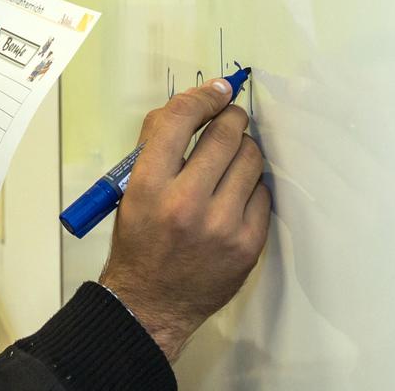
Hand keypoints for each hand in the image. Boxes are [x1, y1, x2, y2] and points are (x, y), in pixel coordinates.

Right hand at [97, 79, 270, 362]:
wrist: (150, 304)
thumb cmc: (139, 242)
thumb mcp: (131, 189)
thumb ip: (157, 144)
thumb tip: (196, 104)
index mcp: (149, 186)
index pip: (179, 120)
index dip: (202, 97)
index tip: (216, 91)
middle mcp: (186, 203)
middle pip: (225, 134)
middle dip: (230, 118)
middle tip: (230, 119)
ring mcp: (222, 226)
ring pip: (251, 160)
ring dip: (244, 150)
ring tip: (232, 159)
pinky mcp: (247, 244)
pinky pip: (263, 193)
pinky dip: (252, 186)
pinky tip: (237, 192)